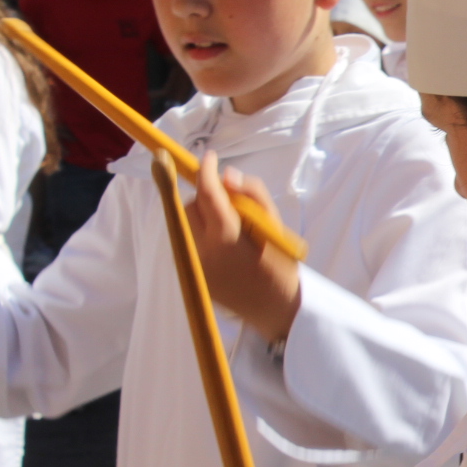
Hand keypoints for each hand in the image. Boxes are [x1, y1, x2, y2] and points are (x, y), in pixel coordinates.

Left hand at [190, 151, 301, 344]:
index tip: (209, 157)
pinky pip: (188, 240)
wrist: (275, 310)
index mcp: (227, 239)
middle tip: (229, 202)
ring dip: (201, 215)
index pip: (208, 195)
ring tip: (227, 225)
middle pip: (189, 207)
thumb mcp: (275, 228)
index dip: (206, 172)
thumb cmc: (281, 267)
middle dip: (204, 196)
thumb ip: (252, 196)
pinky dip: (201, 233)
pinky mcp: (191, 274)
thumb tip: (227, 175)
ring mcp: (194, 265)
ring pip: (185, 223)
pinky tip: (223, 244)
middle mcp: (203, 251)